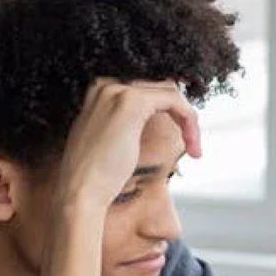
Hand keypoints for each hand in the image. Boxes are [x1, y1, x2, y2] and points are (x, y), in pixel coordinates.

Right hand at [57, 79, 201, 209]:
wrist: (81, 191)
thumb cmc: (95, 175)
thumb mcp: (110, 141)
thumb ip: (124, 125)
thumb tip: (142, 125)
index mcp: (100, 92)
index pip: (147, 89)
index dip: (170, 109)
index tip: (184, 133)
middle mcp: (107, 85)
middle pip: (161, 88)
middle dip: (182, 114)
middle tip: (193, 143)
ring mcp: (118, 91)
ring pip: (171, 93)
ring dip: (189, 120)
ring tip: (194, 148)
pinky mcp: (133, 102)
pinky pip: (175, 100)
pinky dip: (189, 121)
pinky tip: (192, 145)